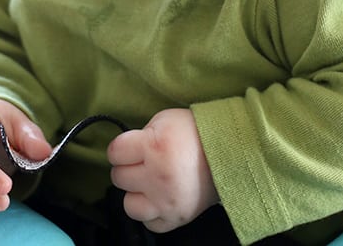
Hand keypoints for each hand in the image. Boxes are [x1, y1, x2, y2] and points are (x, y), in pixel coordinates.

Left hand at [107, 108, 218, 233]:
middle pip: (119, 177)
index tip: (129, 148)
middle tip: (143, 163)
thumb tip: (126, 152)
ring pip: (129, 205)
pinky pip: (150, 223)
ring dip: (136, 193)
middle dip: (128, 168)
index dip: (121, 149)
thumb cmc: (194, 132)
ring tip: (149, 183)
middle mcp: (158, 176)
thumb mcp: (164, 120)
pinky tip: (159, 198)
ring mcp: (166, 200)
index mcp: (154, 146)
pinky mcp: (177, 217)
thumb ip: (141, 135)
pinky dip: (152, 212)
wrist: (227, 150)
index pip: (115, 153)